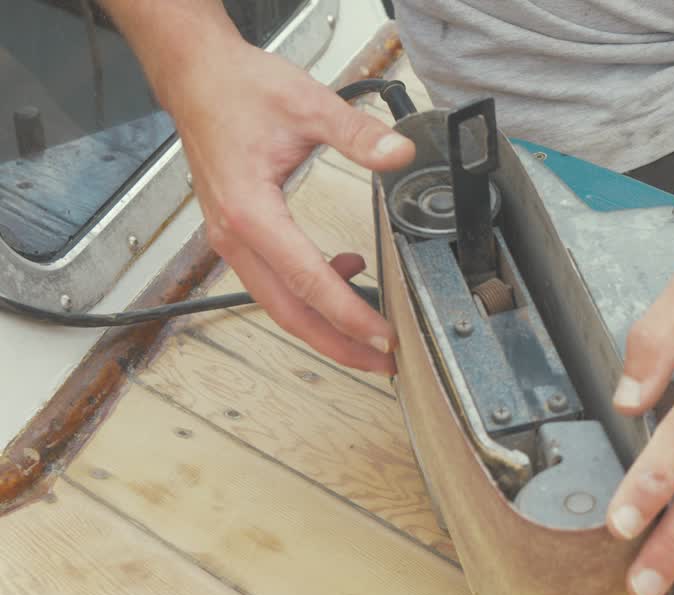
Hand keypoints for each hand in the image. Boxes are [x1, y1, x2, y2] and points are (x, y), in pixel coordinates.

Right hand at [167, 39, 414, 372]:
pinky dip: (311, 291)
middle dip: (339, 344)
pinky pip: (274, 280)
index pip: (309, 280)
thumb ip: (358, 134)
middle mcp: (235, 235)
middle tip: (382, 361)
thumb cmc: (240, 91)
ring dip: (326, 323)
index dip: (350, 315)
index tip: (383, 337)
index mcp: (251, 212)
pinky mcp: (238, 234)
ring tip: (371, 332)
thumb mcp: (309, 105)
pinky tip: (347, 270)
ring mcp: (232, 239)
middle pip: (290, 312)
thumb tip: (399, 155)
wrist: (197, 78)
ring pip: (280, 302)